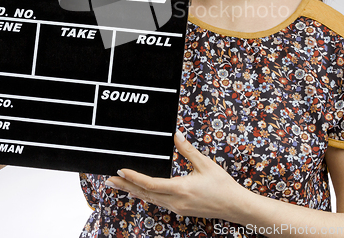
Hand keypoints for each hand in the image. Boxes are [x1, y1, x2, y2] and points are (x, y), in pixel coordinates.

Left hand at [105, 131, 243, 219]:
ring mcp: (177, 208)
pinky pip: (157, 202)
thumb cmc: (222, 185)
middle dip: (125, 186)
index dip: (134, 177)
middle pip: (145, 194)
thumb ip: (188, 150)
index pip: (151, 184)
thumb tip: (175, 134)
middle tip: (108, 181)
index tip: (121, 171)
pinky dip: (145, 195)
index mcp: (181, 189)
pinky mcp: (180, 209)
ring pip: (150, 199)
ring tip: (118, 185)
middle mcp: (175, 201)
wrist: (234, 206)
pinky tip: (139, 191)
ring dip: (133, 191)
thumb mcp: (205, 164)